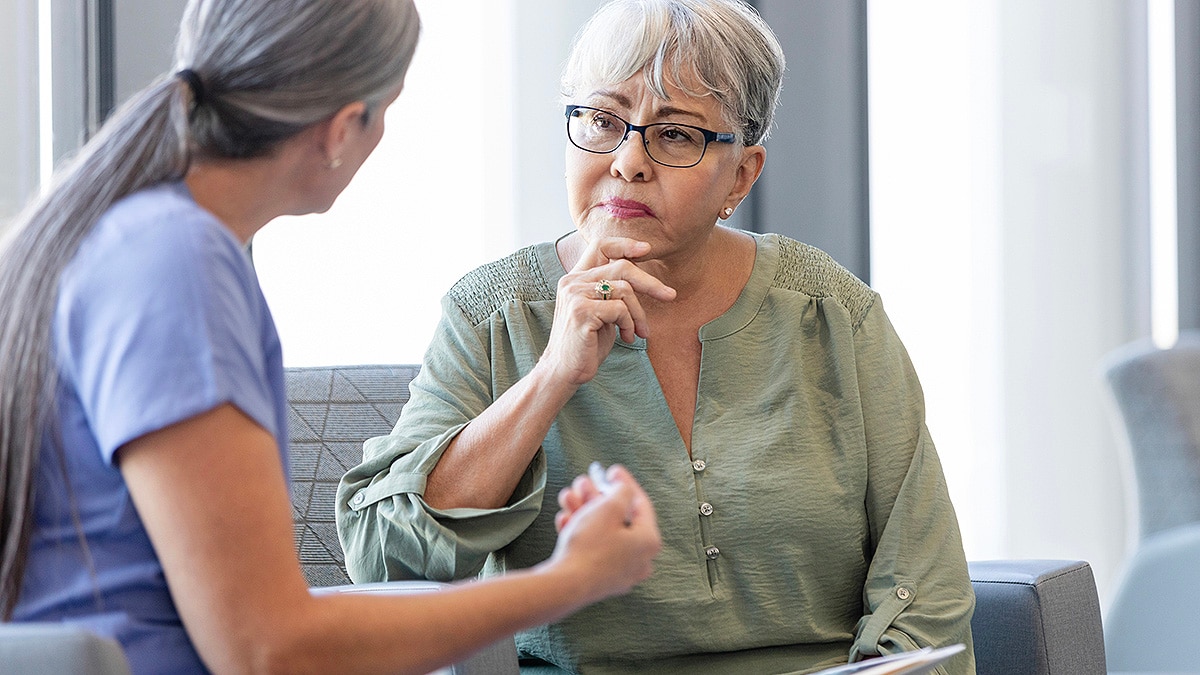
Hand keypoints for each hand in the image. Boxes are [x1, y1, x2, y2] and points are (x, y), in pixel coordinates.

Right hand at [540, 237, 675, 385]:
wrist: (564, 372)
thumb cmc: (587, 344)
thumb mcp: (603, 312)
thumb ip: (613, 291)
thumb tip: (646, 278)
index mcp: (576, 278)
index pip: (600, 245)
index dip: (625, 244)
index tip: (647, 249)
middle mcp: (572, 281)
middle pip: (621, 266)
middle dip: (650, 282)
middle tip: (670, 296)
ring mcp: (575, 295)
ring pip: (624, 289)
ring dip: (639, 313)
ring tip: (639, 331)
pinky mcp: (581, 312)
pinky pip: (620, 309)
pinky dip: (630, 324)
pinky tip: (627, 338)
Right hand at [547, 465, 661, 603]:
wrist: (566, 585)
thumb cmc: (590, 547)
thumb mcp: (608, 508)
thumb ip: (621, 492)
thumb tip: (624, 489)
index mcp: (649, 541)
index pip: (640, 504)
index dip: (625, 483)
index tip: (611, 470)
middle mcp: (640, 559)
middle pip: (619, 518)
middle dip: (597, 497)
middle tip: (584, 483)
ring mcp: (620, 572)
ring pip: (603, 532)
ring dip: (585, 511)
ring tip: (568, 497)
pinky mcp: (601, 579)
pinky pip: (594, 548)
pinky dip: (581, 532)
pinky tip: (565, 519)